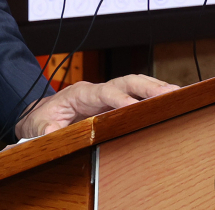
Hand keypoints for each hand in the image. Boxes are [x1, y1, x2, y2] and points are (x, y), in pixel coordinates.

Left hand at [14, 75, 177, 138]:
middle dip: (149, 87)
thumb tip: (51, 132)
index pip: (105, 92)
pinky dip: (152, 97)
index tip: (136, 107)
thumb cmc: (41, 119)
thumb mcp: (36, 126)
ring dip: (156, 89)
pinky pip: (136, 97)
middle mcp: (98, 90)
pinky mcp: (113, 103)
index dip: (121, 99)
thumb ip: (43, 130)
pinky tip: (168, 102)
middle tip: (171, 93)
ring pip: (135, 86)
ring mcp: (107, 95)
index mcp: (81, 93)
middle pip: (127, 82)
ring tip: (178, 95)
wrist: (40, 115)